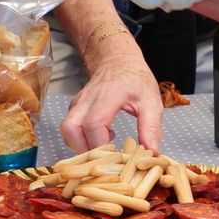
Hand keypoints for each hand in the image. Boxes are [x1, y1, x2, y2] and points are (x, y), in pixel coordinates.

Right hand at [60, 32, 163, 151]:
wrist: (118, 60)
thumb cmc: (136, 79)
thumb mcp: (152, 102)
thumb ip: (151, 128)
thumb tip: (152, 154)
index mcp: (107, 95)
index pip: (93, 124)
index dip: (100, 145)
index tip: (116, 157)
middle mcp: (87, 99)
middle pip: (70, 128)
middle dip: (85, 149)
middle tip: (107, 157)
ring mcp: (77, 103)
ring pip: (67, 130)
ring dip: (81, 145)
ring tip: (105, 147)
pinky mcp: (74, 108)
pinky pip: (70, 129)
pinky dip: (80, 140)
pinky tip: (101, 138)